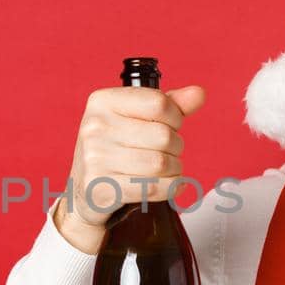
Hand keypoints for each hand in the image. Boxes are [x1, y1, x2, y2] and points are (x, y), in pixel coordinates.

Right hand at [52, 84, 205, 253]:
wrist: (84, 191)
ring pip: (161, 163)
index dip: (176, 117)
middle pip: (163, 135)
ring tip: (167, 169)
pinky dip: (170, 188)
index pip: (158, 103)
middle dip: (176, 147)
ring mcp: (95, 159)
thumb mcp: (135, 118)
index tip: (171, 125)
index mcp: (102, 101)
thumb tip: (199, 94)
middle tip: (168, 152)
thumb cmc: (115, 148)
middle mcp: (95, 127)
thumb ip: (169, 104)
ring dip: (174, 169)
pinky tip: (168, 185)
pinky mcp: (102, 188)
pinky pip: (153, 188)